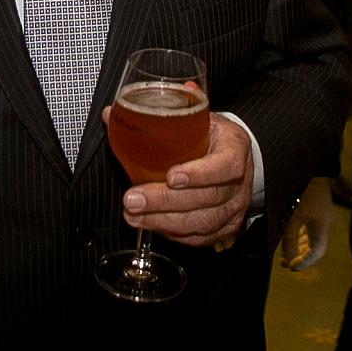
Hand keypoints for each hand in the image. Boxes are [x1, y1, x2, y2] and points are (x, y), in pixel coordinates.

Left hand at [116, 111, 252, 248]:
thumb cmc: (210, 136)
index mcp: (235, 147)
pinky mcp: (226, 227)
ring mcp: (234, 207)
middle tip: (134, 199)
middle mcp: (239, 181)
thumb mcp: (193, 118)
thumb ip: (159, 115)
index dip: (199, 173)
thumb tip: (111, 113)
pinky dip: (172, 232)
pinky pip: (199, 236)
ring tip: (134, 214)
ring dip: (163, 220)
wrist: (232, 154)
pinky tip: (151, 224)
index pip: (226, 165)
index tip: (170, 176)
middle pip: (207, 198)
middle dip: (166, 201)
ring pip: (202, 222)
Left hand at [280, 176, 333, 270]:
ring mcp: (322, 216)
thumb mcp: (293, 215)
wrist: (310, 167)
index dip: (305, 263)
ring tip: (286, 253)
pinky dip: (302, 236)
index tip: (291, 267)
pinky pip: (311, 229)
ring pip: (313, 238)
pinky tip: (292, 237)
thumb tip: (287, 257)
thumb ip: (290, 237)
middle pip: (315, 247)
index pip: (316, 252)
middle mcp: (324, 222)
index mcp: (321, 226)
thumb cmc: (302, 190)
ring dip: (300, 247)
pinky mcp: (318, 209)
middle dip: (300, 257)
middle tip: (285, 262)